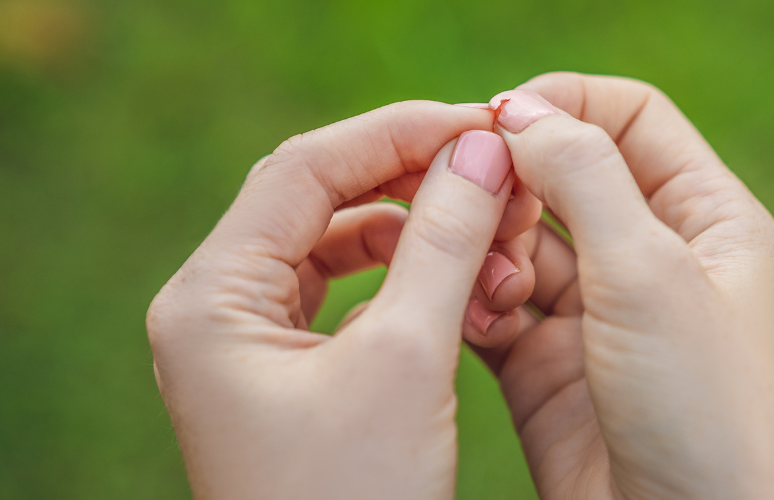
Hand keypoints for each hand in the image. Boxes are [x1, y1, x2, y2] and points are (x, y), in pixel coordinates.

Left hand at [145, 102, 539, 498]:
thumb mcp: (404, 363)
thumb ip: (441, 244)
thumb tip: (478, 152)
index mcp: (211, 299)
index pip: (305, 170)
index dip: (397, 135)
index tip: (479, 124)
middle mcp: (216, 311)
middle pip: (319, 200)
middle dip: (412, 182)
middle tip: (492, 176)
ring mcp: (249, 343)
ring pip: (338, 247)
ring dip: (416, 234)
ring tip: (487, 243)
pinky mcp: (288, 372)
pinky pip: (347, 296)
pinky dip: (405, 281)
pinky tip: (456, 289)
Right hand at [467, 73, 773, 498]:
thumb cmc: (703, 411)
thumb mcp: (651, 273)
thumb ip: (586, 178)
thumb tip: (521, 112)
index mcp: (706, 220)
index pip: (631, 120)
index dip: (566, 105)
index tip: (499, 118)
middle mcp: (652, 260)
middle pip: (567, 178)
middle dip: (516, 180)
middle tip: (471, 193)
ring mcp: (597, 315)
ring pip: (522, 244)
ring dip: (492, 248)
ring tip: (487, 279)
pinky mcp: (549, 366)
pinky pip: (496, 307)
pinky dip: (476, 302)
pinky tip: (476, 317)